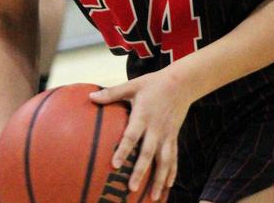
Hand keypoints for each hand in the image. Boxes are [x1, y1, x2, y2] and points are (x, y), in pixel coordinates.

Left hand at [89, 72, 192, 201]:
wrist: (182, 83)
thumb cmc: (153, 84)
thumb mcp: (133, 85)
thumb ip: (112, 93)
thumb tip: (90, 97)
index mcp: (143, 116)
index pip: (132, 136)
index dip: (124, 150)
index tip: (115, 165)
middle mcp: (156, 128)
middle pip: (148, 153)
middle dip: (141, 172)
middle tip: (131, 188)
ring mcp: (167, 135)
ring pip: (164, 160)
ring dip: (159, 179)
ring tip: (153, 197)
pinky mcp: (174, 137)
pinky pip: (174, 158)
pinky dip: (172, 172)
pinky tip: (168, 187)